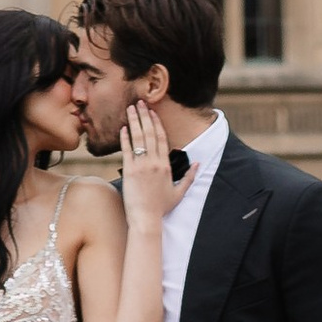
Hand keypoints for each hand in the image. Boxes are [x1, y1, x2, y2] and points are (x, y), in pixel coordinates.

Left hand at [117, 100, 187, 236]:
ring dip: (134, 121)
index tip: (152, 112)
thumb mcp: (179, 192)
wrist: (146, 218)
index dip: (157, 123)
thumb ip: (190, 177)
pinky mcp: (130, 170)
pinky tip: (123, 128)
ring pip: (139, 138)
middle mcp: (154, 162)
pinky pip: (127, 150)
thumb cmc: (161, 207)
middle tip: (140, 102)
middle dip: (145, 116)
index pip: (162, 138)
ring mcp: (142, 165)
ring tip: (131, 109)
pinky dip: (125, 138)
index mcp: (166, 165)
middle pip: (150, 133)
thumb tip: (198, 164)